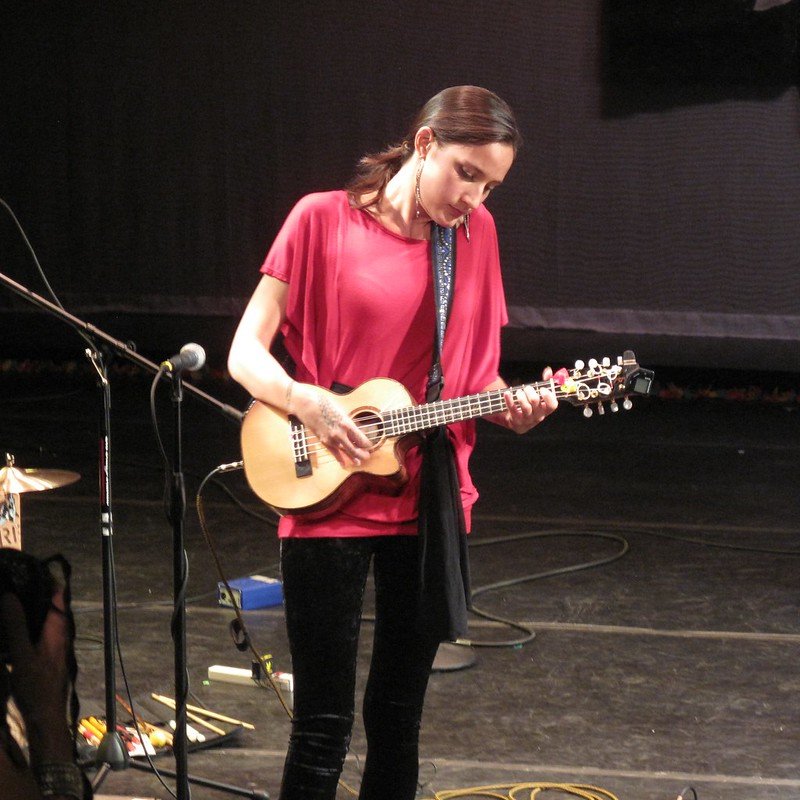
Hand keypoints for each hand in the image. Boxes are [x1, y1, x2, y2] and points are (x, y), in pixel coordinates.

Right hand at [0, 587, 73, 761]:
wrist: (46, 717)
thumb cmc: (36, 686)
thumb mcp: (22, 655)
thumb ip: (16, 625)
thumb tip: (9, 595)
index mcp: (58, 628)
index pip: (58, 594)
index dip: (47, 579)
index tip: (29, 567)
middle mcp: (60, 633)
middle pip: (52, 604)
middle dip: (37, 591)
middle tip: (15, 580)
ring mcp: (55, 644)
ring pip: (45, 618)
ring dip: (32, 607)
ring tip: (11, 597)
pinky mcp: (48, 655)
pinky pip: (40, 630)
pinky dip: (29, 622)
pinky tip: (14, 625)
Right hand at [288, 383, 372, 467]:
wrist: (308, 405)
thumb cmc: (325, 404)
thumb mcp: (342, 412)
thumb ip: (349, 423)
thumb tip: (357, 432)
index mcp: (347, 424)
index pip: (361, 439)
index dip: (367, 444)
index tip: (369, 446)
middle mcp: (340, 433)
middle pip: (355, 449)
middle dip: (362, 454)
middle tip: (367, 456)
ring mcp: (331, 439)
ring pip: (345, 452)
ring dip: (353, 457)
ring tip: (358, 462)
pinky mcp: (324, 441)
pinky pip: (334, 453)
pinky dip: (340, 459)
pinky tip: (344, 464)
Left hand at [502, 366, 558, 433]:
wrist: (518, 422)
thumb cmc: (531, 405)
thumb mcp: (539, 396)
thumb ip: (546, 383)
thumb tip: (548, 370)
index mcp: (546, 410)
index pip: (552, 405)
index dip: (548, 396)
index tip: (542, 389)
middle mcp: (538, 416)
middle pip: (536, 402)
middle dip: (530, 392)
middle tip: (526, 388)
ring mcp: (527, 419)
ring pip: (526, 407)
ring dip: (521, 396)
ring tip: (518, 392)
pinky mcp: (516, 420)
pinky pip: (513, 409)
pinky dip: (509, 400)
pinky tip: (507, 393)